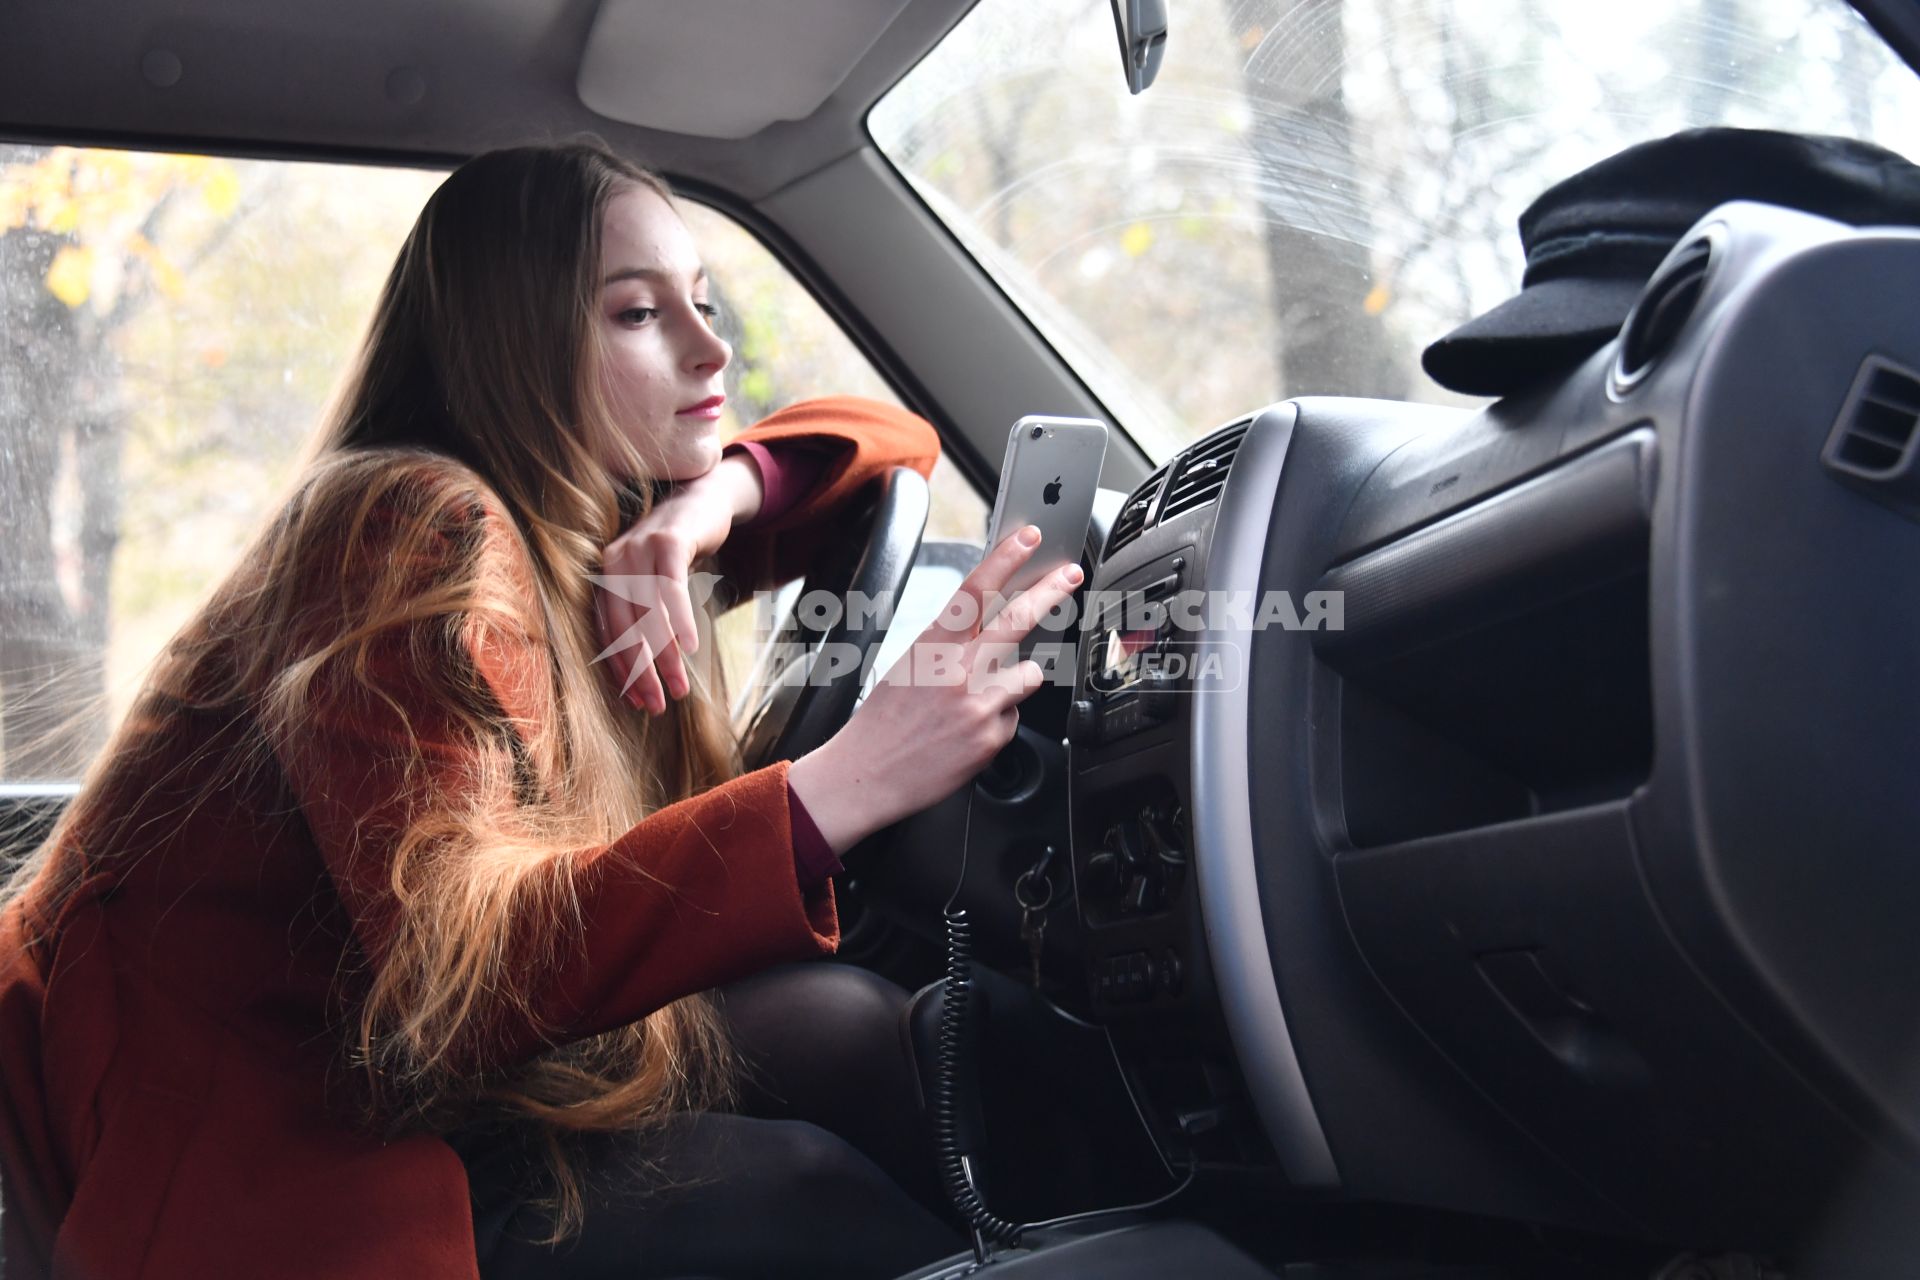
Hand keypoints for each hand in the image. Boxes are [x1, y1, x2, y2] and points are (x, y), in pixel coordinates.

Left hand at [595, 453, 763, 713]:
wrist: (704, 498)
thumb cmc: (681, 550)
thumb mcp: (656, 582)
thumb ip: (646, 615)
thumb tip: (647, 670)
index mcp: (607, 576)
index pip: (608, 632)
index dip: (622, 670)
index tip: (638, 702)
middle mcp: (615, 562)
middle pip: (624, 626)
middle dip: (641, 671)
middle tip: (658, 704)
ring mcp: (639, 548)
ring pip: (647, 612)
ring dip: (663, 654)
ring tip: (679, 686)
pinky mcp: (668, 539)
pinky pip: (670, 587)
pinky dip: (678, 618)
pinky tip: (690, 646)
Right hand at [787, 525, 1082, 853]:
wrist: (867, 775)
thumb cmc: (883, 722)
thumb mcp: (908, 667)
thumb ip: (950, 646)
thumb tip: (989, 629)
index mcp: (932, 646)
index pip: (975, 591)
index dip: (1006, 558)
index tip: (1028, 537)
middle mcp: (957, 670)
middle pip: (1017, 619)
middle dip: (1050, 591)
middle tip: (1071, 573)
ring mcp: (978, 704)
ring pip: (1029, 673)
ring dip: (1014, 682)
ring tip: (978, 700)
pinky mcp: (992, 737)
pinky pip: (1014, 716)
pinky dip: (998, 721)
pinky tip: (968, 732)